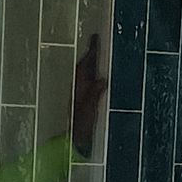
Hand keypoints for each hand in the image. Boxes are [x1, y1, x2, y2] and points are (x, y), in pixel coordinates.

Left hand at [69, 32, 106, 155]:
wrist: (76, 143)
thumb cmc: (81, 127)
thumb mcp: (88, 110)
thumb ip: (94, 94)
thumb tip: (103, 79)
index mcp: (79, 87)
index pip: (85, 65)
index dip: (91, 52)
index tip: (96, 37)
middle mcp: (80, 89)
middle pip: (86, 68)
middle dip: (93, 55)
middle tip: (99, 41)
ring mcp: (83, 96)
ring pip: (89, 76)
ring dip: (95, 65)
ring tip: (103, 54)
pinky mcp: (87, 104)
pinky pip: (93, 85)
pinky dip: (98, 77)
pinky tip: (105, 77)